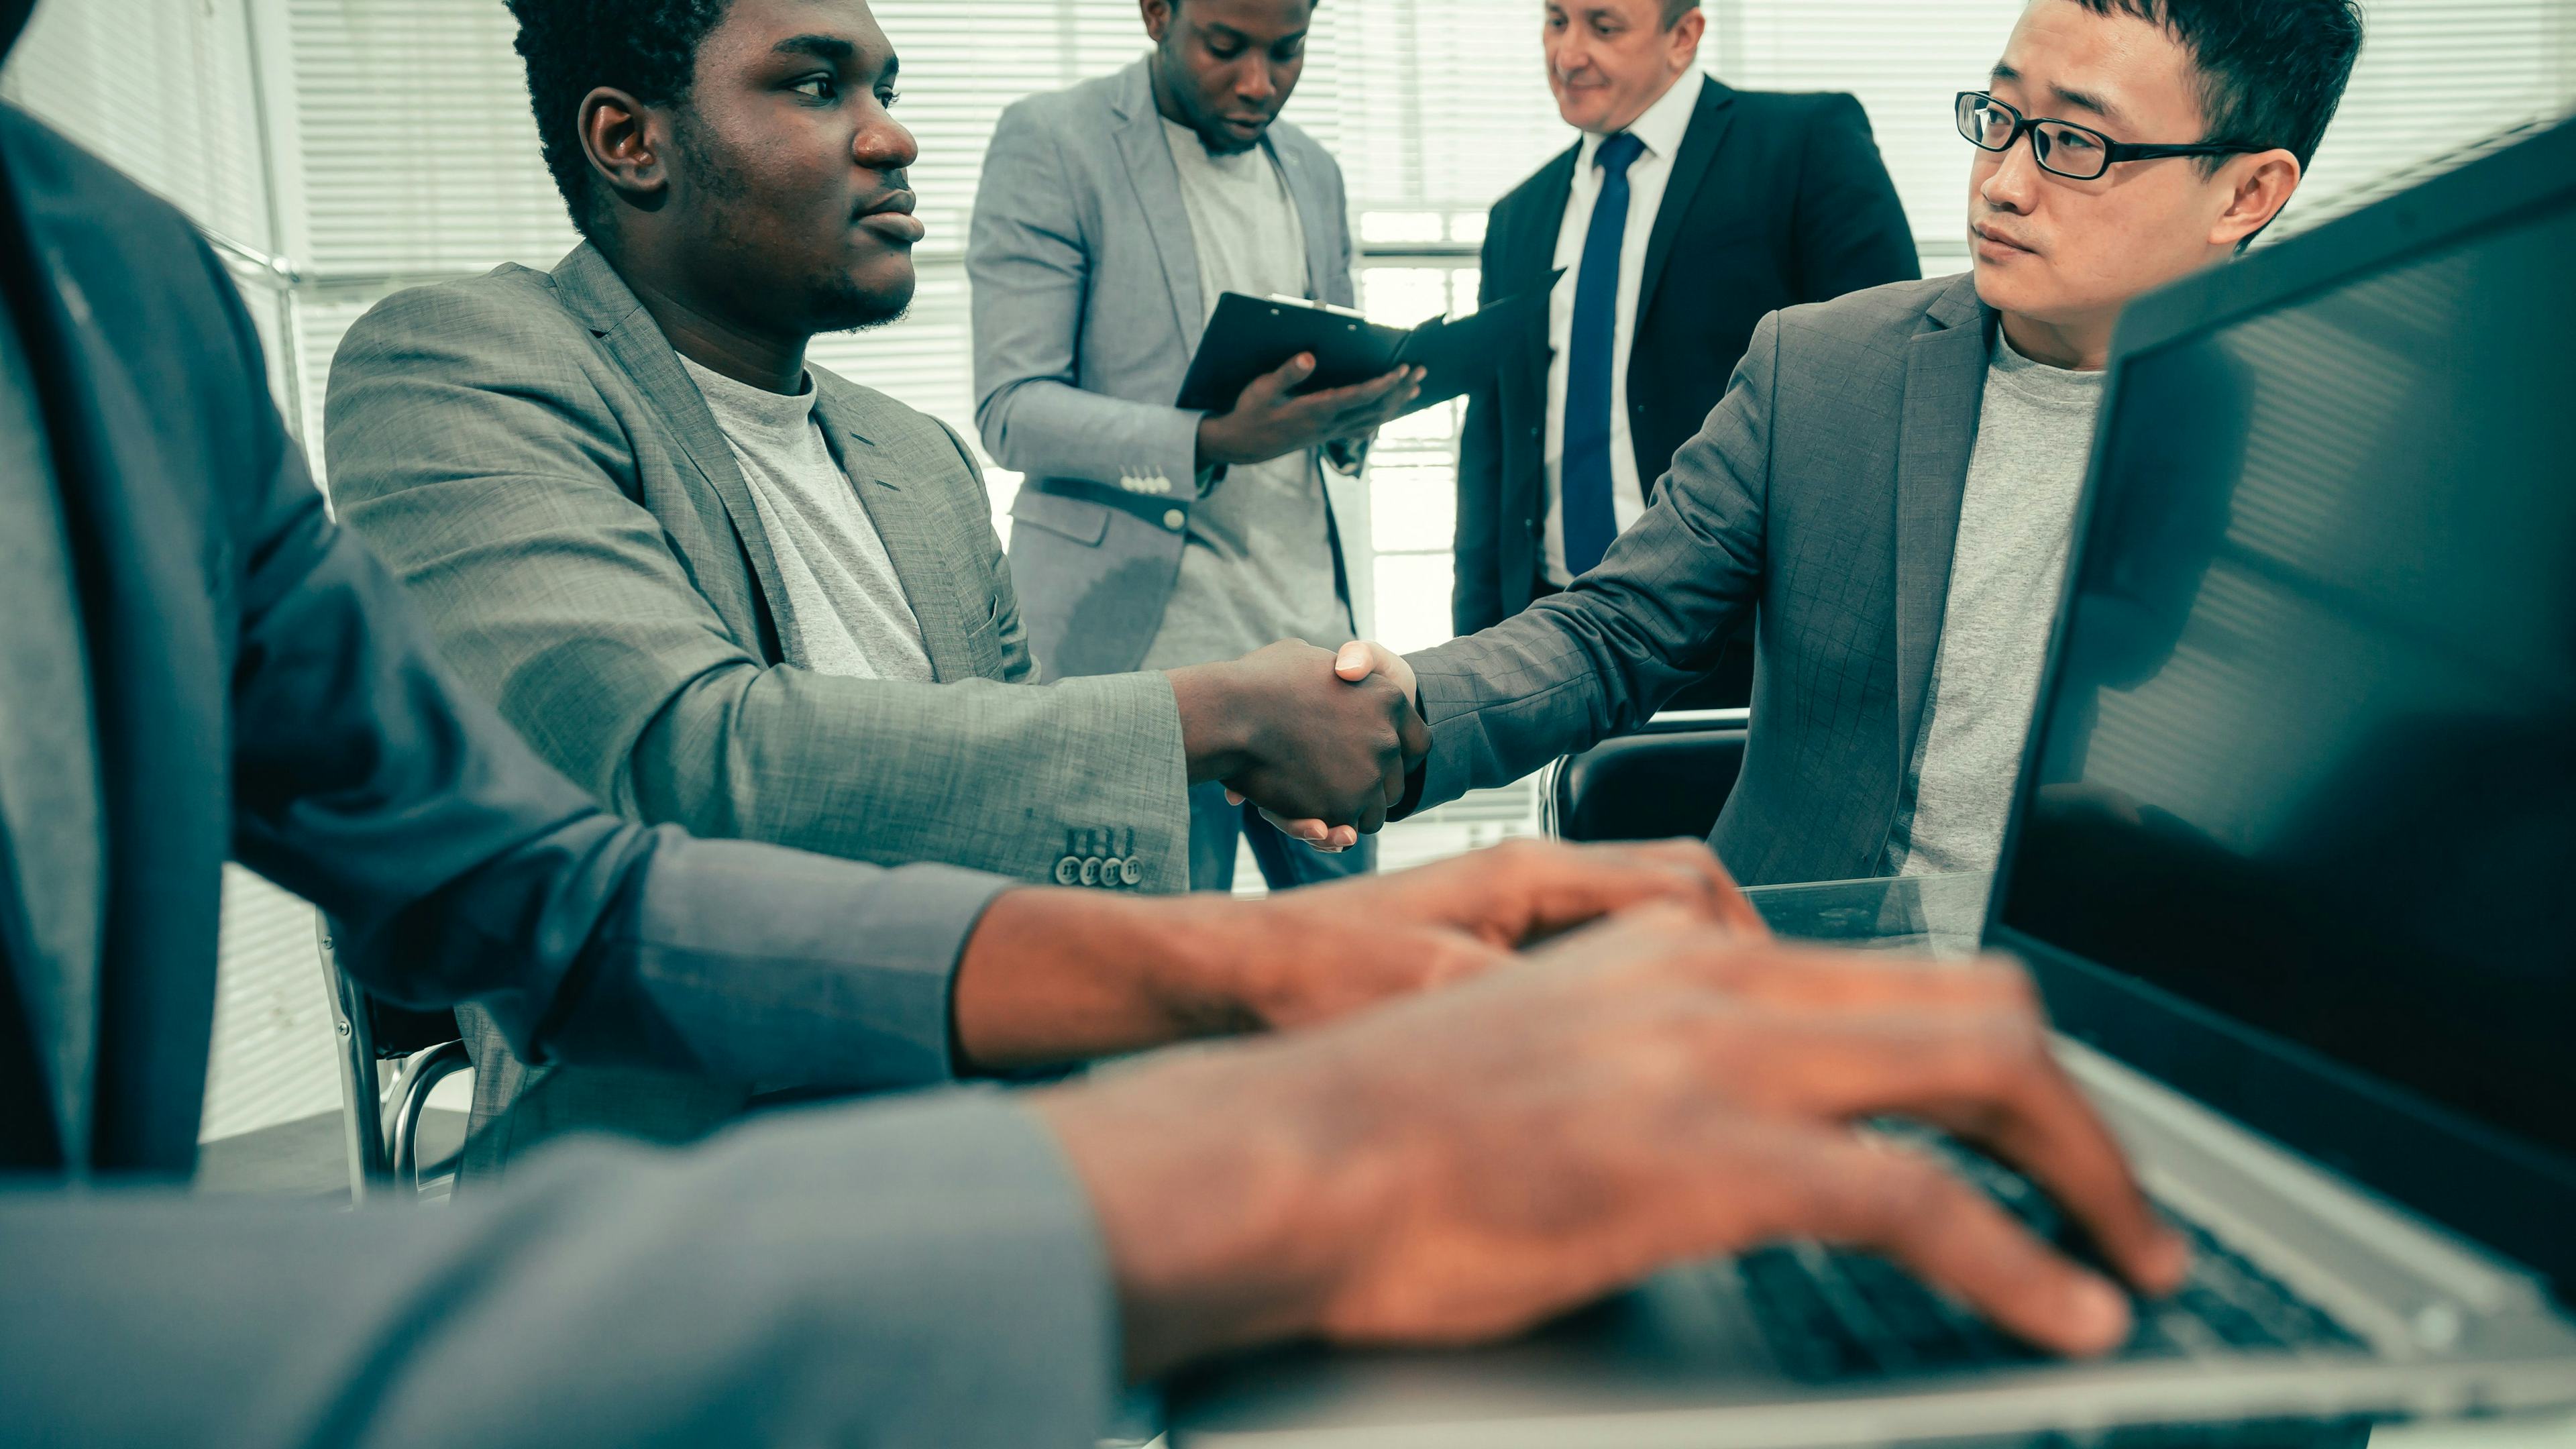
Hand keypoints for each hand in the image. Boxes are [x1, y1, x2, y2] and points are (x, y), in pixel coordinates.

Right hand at [1037, 905, 2191, 1378]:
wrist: (1270, 1162)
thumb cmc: (1373, 1137)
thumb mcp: (1536, 1058)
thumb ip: (1645, 1066)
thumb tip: (1716, 1134)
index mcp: (1679, 953)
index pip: (1900, 976)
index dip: (2007, 1060)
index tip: (2048, 1139)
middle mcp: (1717, 980)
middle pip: (1977, 1007)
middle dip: (2080, 1112)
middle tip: (2126, 1207)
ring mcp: (1715, 1062)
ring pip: (1981, 1074)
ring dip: (2088, 1175)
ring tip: (2136, 1262)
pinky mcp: (1701, 1160)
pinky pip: (1916, 1201)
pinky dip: (2019, 1261)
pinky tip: (2068, 1314)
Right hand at [1198, 355, 1424, 469]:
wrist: (1242, 445)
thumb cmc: (1251, 412)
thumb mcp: (1262, 389)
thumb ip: (1287, 373)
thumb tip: (1309, 356)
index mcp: (1316, 410)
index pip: (1359, 396)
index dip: (1384, 383)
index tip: (1403, 369)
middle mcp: (1328, 424)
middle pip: (1374, 408)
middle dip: (1400, 389)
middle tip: (1421, 371)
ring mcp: (1330, 432)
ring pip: (1373, 419)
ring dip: (1396, 403)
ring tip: (1415, 387)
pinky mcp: (1327, 435)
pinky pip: (1363, 426)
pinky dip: (1381, 415)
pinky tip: (1390, 409)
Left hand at [1218, 837, 1764, 1029]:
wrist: (1232, 977)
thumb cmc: (1310, 977)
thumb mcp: (1436, 996)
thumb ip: (1538, 1000)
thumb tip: (1633, 1030)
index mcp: (1529, 874)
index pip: (1685, 883)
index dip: (1745, 942)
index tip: (1775, 1001)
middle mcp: (1527, 878)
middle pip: (1675, 894)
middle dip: (1733, 951)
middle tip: (1771, 1021)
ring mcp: (1506, 908)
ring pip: (1634, 923)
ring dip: (1683, 972)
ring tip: (1714, 1039)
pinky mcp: (1484, 943)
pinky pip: (1588, 953)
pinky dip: (1629, 990)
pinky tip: (1629, 1050)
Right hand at [1239, 641, 1421, 849]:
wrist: (1230, 712)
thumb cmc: (1262, 680)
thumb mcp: (1311, 659)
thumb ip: (1336, 671)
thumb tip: (1345, 670)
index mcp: (1390, 696)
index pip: (1418, 742)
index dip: (1396, 756)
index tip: (1376, 763)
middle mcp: (1388, 737)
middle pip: (1397, 784)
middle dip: (1373, 791)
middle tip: (1342, 789)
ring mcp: (1369, 775)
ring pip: (1374, 815)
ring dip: (1351, 815)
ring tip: (1321, 808)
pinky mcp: (1343, 808)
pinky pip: (1343, 830)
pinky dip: (1327, 832)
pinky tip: (1309, 820)